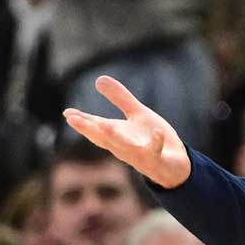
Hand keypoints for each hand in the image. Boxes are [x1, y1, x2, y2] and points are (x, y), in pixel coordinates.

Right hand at [63, 76, 191, 188]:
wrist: (177, 165)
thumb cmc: (152, 140)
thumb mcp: (137, 115)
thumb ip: (120, 98)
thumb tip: (99, 78)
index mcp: (117, 136)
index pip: (96, 128)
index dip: (82, 121)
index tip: (67, 112)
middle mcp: (124, 147)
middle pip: (104, 138)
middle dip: (88, 129)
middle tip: (72, 119)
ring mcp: (140, 155)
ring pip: (125, 147)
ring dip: (115, 137)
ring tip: (105, 126)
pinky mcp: (158, 159)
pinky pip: (156, 151)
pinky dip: (156, 142)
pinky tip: (158, 132)